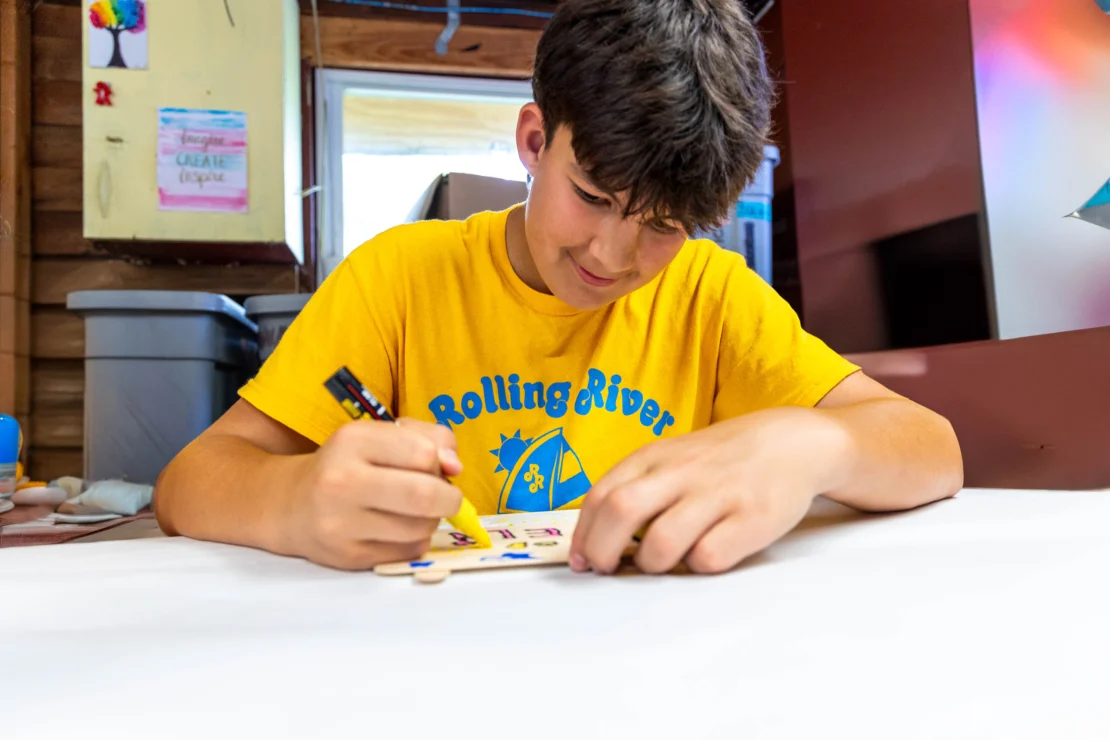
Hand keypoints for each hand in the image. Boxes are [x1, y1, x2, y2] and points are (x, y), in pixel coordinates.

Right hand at [283, 418, 462, 569]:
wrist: (292, 504)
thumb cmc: (349, 464)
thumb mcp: (382, 435)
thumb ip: (430, 438)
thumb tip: (455, 466)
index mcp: (352, 441)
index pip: (423, 452)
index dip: (442, 461)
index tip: (437, 466)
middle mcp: (342, 481)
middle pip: (424, 495)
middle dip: (449, 497)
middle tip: (447, 497)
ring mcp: (342, 524)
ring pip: (420, 527)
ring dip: (431, 520)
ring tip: (415, 510)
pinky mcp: (348, 556)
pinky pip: (407, 551)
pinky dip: (415, 540)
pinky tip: (397, 529)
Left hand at [569, 407, 853, 574]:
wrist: (791, 442)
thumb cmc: (720, 460)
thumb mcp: (671, 458)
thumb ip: (636, 487)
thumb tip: (595, 538)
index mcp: (655, 457)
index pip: (601, 494)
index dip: (584, 534)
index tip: (582, 560)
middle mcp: (682, 472)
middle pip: (621, 510)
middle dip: (603, 550)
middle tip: (607, 569)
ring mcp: (717, 494)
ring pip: (662, 541)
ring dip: (652, 563)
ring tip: (663, 561)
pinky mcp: (751, 518)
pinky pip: (709, 557)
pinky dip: (699, 566)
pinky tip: (706, 554)